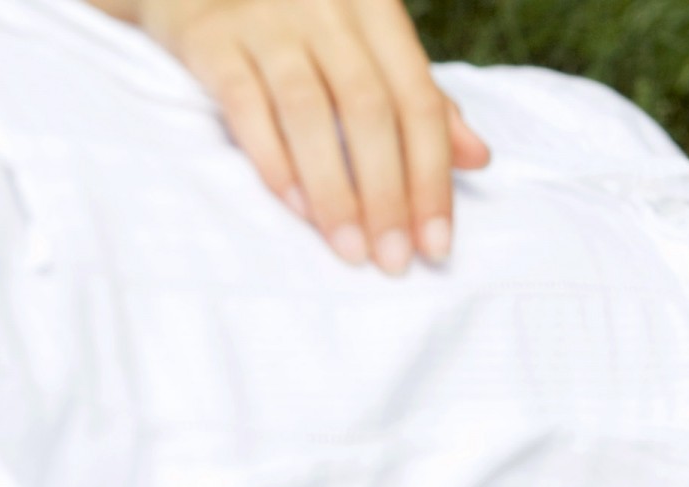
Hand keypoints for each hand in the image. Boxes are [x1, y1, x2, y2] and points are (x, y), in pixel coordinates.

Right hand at [105, 0, 491, 272]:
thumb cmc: (298, 26)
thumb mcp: (367, 48)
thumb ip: (418, 98)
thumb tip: (478, 157)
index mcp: (376, 10)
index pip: (419, 103)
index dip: (432, 179)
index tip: (435, 244)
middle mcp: (326, 7)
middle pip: (369, 109)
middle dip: (387, 195)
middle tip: (393, 260)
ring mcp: (266, 18)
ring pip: (309, 111)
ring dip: (335, 191)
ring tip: (350, 250)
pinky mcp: (210, 38)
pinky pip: (246, 105)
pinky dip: (274, 161)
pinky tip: (298, 210)